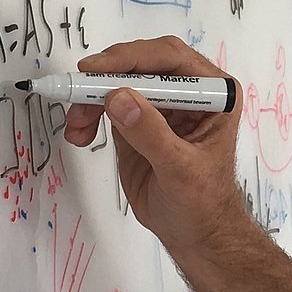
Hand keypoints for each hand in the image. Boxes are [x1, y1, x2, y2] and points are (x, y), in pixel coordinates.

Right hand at [63, 37, 246, 255]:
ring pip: (118, 82)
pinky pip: (107, 104)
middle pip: (140, 64)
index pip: (171, 59)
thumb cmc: (202, 203)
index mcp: (213, 93)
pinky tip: (79, 133)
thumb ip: (151, 133)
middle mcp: (188, 91)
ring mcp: (161, 104)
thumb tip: (117, 97)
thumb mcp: (180, 169)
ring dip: (91, 98)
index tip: (97, 70)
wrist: (193, 233)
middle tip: (78, 91)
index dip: (132, 59)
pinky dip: (88, 113)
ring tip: (77, 127)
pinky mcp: (136, 120)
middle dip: (106, 77)